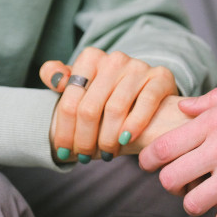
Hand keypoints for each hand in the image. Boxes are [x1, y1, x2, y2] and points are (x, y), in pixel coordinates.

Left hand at [40, 48, 177, 162]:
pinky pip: (146, 102)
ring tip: (106, 154)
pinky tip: (126, 140)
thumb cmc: (107, 93)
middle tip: (85, 158)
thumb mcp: (81, 84)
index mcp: (90, 58)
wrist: (147, 90)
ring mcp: (138, 67)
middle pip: (89, 108)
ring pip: (115, 109)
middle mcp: (114, 59)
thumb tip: (55, 79)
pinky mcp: (161, 76)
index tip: (63, 152)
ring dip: (108, 139)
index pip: (70, 101)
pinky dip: (134, 124)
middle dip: (85, 139)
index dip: (64, 131)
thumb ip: (58, 77)